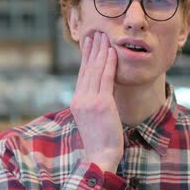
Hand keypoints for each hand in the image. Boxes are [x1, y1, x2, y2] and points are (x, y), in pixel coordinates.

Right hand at [70, 31, 122, 172]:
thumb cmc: (100, 141)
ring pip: (95, 70)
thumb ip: (94, 103)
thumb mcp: (93, 119)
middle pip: (87, 68)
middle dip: (92, 49)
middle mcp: (80, 98)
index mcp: (77, 101)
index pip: (82, 74)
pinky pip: (105, 79)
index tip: (89, 42)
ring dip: (100, 51)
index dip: (86, 57)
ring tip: (104, 36)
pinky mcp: (101, 104)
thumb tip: (101, 93)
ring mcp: (89, 101)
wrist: (100, 157)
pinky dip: (108, 63)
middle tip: (96, 32)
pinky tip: (112, 51)